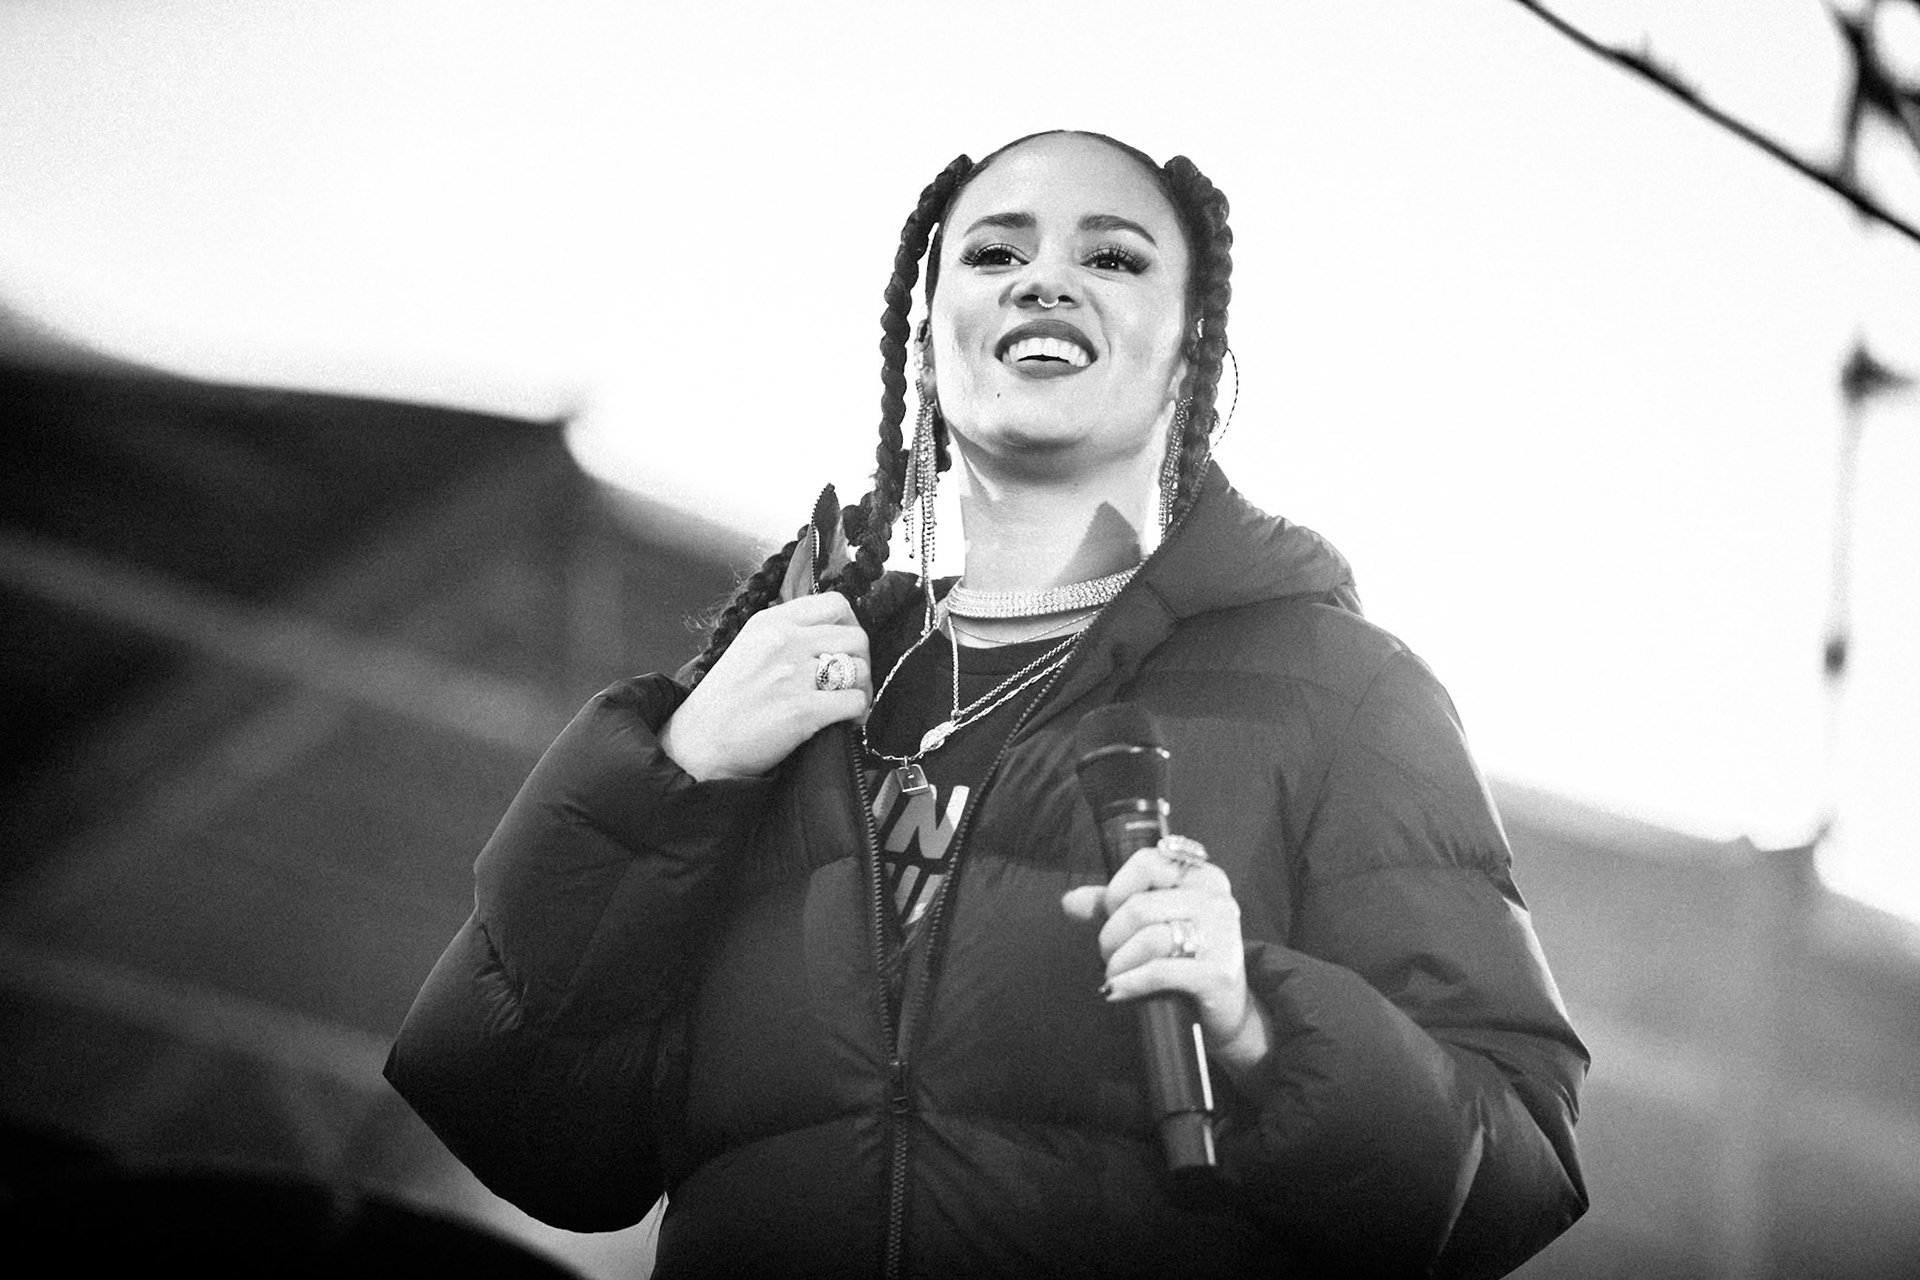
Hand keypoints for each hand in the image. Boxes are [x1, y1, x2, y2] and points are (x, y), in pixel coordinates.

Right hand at [660, 593, 871, 780]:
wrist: (698, 744)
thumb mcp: (749, 647)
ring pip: (860, 668)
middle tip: (850, 681)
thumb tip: (827, 633)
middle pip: (856, 636)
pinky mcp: (803, 710)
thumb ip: (786, 634)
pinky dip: (857, 713)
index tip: (844, 647)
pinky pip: (854, 702)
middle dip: (861, 660)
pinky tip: (846, 721)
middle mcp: (785, 641)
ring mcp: (794, 675)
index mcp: (772, 622)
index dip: (849, 626)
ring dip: (862, 688)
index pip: (835, 604)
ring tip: (847, 703)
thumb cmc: (724, 701)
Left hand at [1061, 838, 1273, 1080]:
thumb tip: (1069, 901)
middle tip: (1108, 955)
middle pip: (1140, 906)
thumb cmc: (1185, 959)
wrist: (1226, 1010)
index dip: (1117, 890)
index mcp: (1203, 877)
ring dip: (1118, 963)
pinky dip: (1129, 982)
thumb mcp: (1151, 926)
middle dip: (1111, 936)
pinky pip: (1159, 971)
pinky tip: (1115, 990)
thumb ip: (1111, 907)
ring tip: (1115, 975)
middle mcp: (1216, 900)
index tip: (1110, 914)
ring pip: (1148, 938)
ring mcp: (1222, 936)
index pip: (1147, 862)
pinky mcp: (1218, 973)